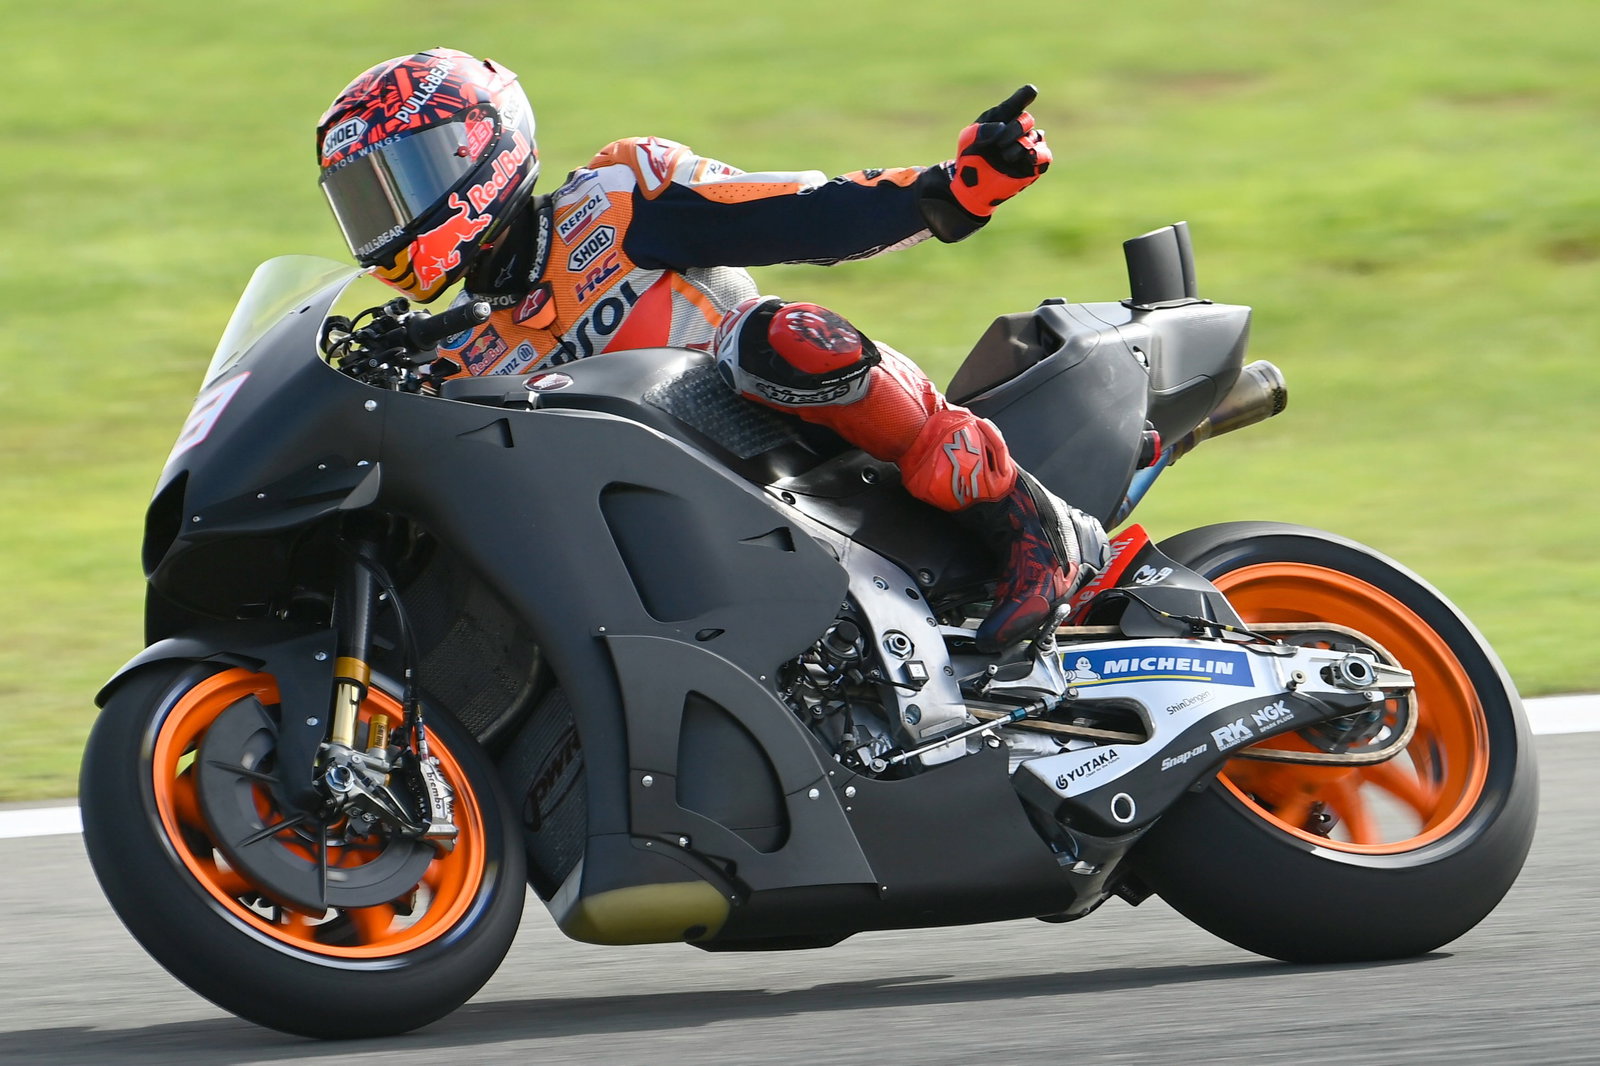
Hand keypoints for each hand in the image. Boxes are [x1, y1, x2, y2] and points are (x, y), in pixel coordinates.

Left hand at [949, 85, 1051, 217]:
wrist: (971, 184)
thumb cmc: (971, 157)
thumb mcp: (969, 138)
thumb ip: (982, 129)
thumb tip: (1003, 130)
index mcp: (1003, 117)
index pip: (1016, 103)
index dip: (1024, 96)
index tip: (1031, 91)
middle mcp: (1019, 129)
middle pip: (1026, 119)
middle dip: (1014, 129)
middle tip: (1000, 143)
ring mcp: (1028, 146)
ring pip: (1034, 136)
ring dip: (1019, 146)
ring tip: (1006, 156)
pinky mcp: (1034, 165)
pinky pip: (1045, 155)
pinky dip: (1038, 154)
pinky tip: (1029, 156)